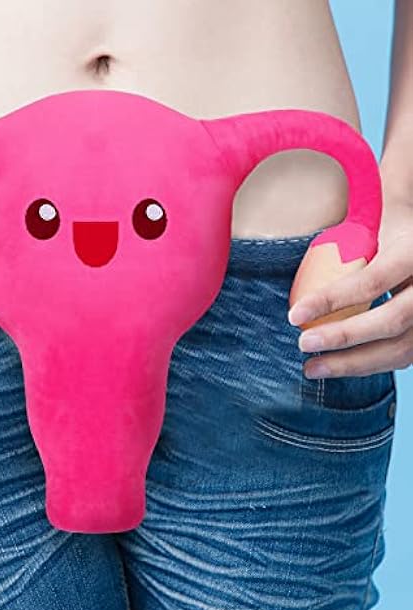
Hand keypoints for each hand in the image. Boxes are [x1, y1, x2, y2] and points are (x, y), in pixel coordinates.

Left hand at [287, 199, 412, 377]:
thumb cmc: (404, 230)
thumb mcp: (393, 211)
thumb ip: (377, 197)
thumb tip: (346, 156)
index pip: (372, 281)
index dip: (331, 300)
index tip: (294, 315)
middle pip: (390, 321)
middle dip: (342, 337)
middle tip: (302, 343)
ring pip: (399, 349)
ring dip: (351, 364)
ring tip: (311, 368)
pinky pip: (400, 358)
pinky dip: (366, 366)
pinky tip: (336, 366)